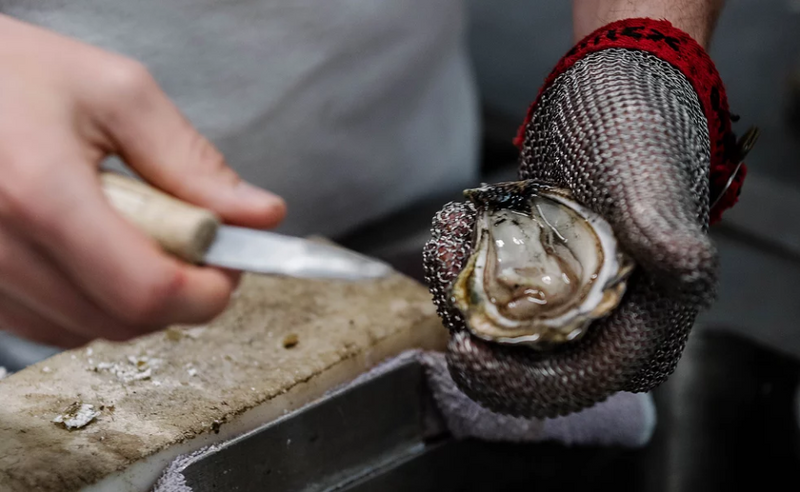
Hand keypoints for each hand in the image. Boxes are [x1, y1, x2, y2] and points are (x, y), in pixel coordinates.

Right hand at [0, 16, 285, 347]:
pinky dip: (88, 301)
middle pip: (123, 321)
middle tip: (190, 244)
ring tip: (130, 233)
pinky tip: (91, 250)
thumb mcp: (118, 96)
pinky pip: (47, 326)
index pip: (148, 291)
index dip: (206, 292)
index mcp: (41, 193)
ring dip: (132, 299)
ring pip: (87, 332)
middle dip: (177, 294)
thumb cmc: (12, 73)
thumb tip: (256, 215)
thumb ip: (193, 163)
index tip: (228, 269)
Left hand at [424, 44, 718, 417]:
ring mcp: (568, 304)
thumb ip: (665, 229)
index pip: (572, 384)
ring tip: (449, 231)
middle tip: (444, 264)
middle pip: (522, 364)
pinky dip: (462, 266)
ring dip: (458, 288)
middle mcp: (606, 328)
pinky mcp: (538, 278)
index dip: (513, 382)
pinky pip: (489, 293)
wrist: (610, 94)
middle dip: (472, 322)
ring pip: (496, 329)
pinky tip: (455, 224)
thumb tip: (685, 265)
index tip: (462, 347)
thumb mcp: (651, 178)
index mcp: (645, 328)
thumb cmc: (637, 130)